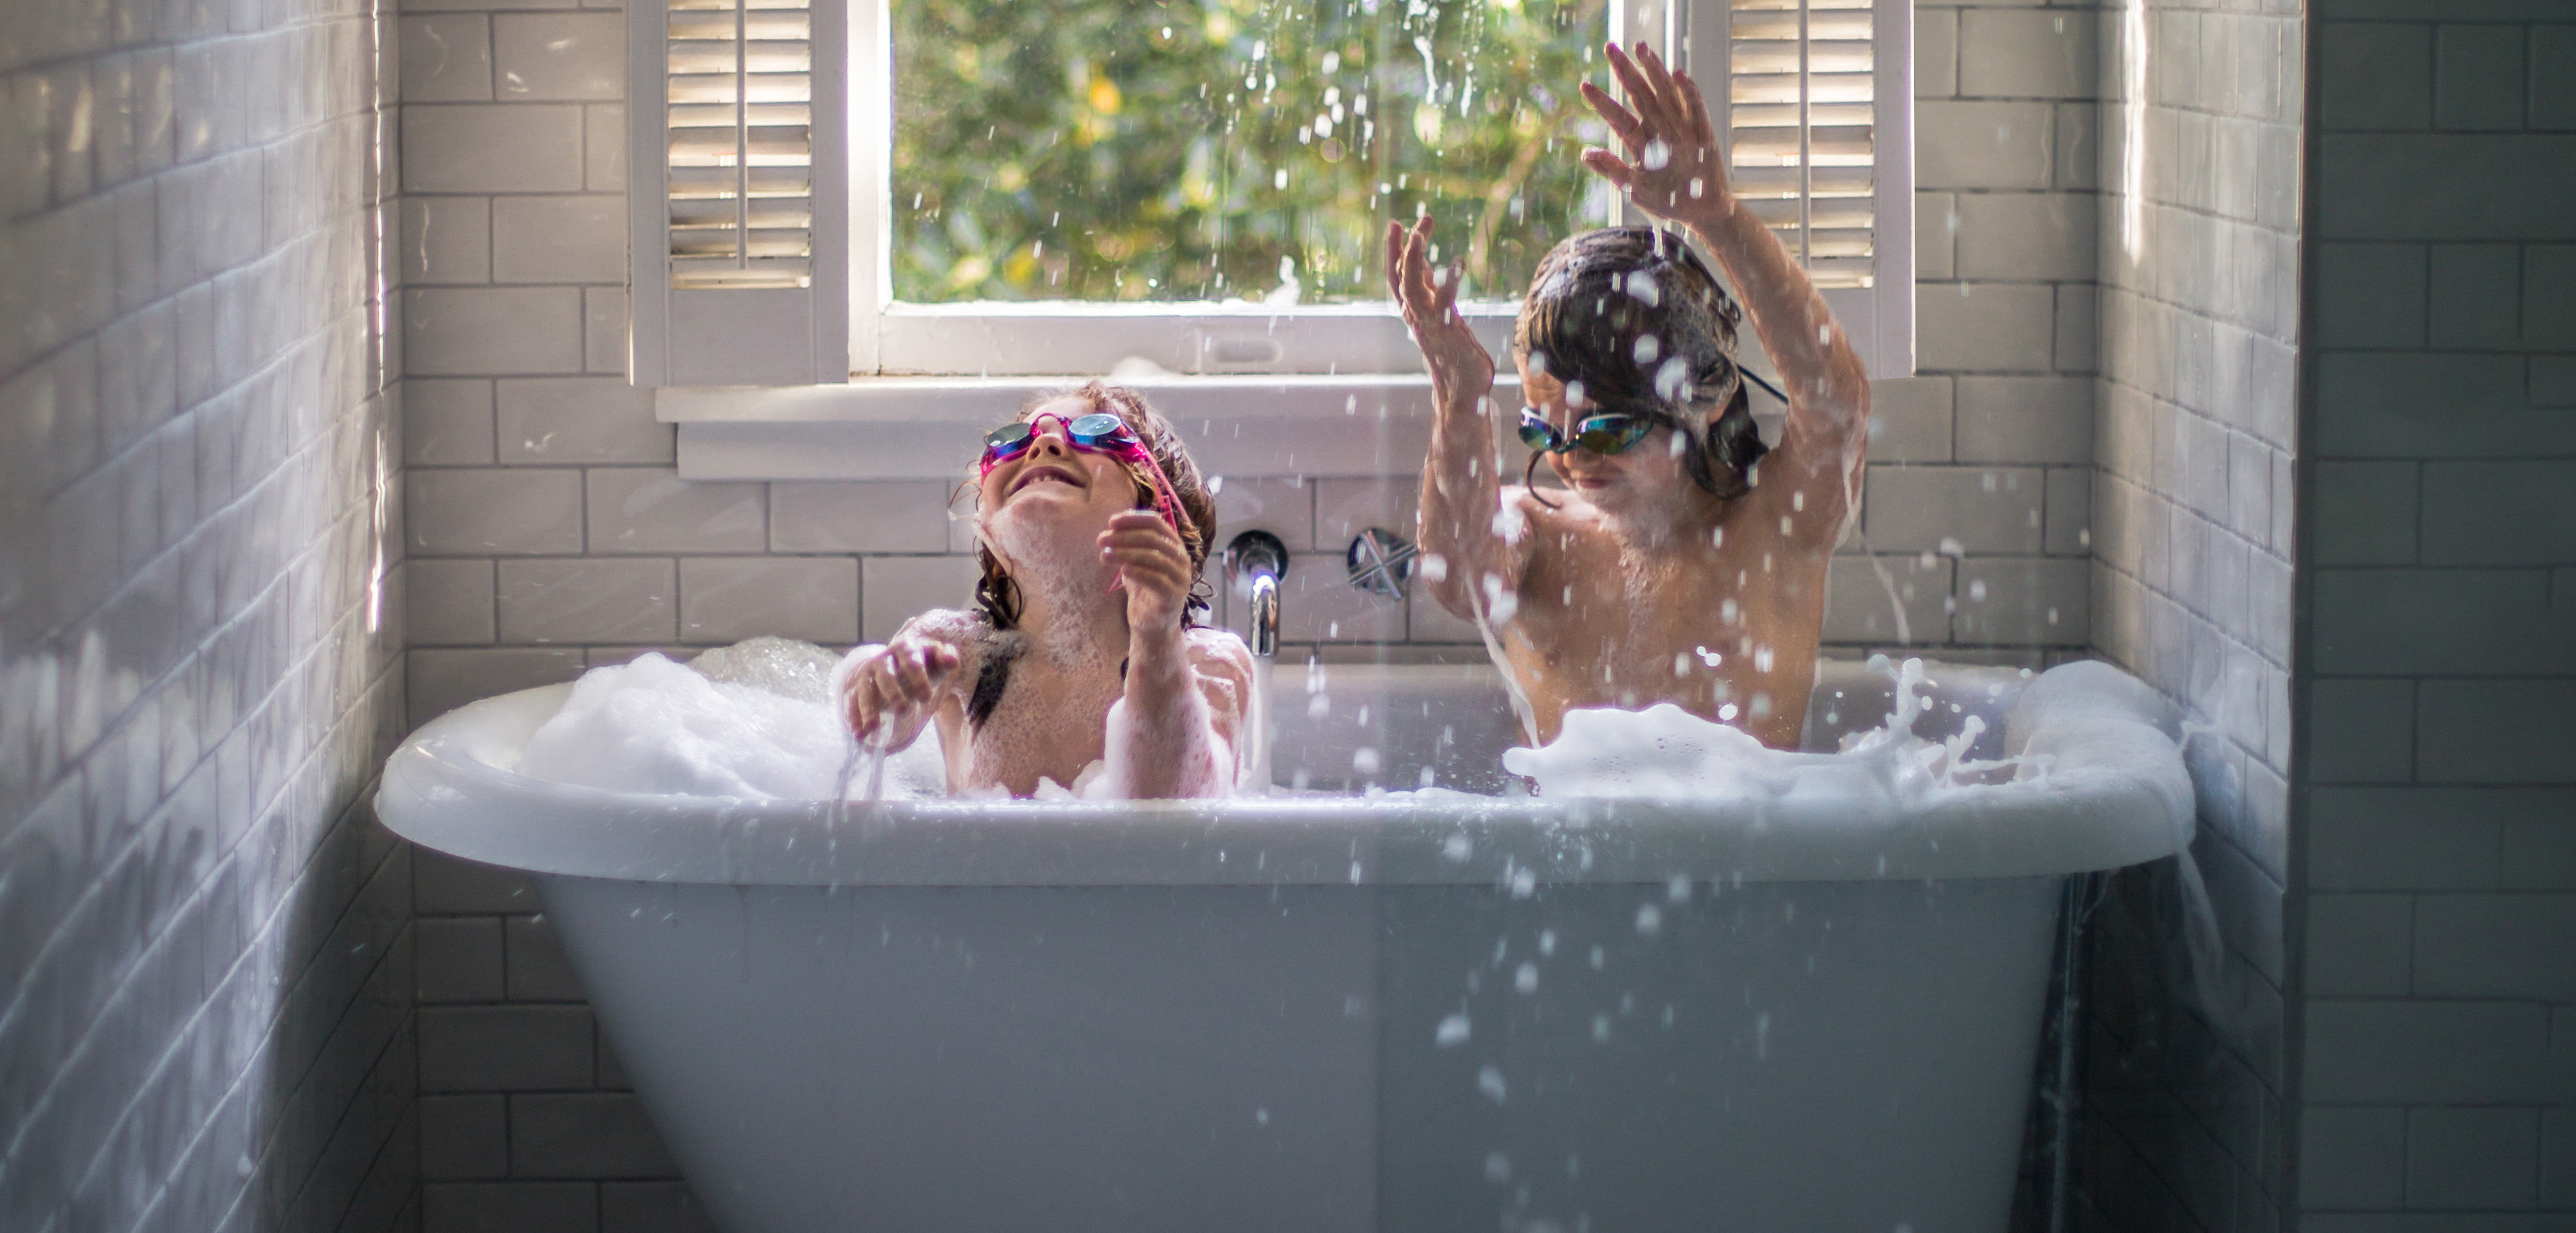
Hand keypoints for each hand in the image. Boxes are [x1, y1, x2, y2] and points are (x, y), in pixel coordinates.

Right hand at [841, 634, 960, 749]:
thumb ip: (946, 658)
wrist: (900, 660)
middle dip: (893, 693)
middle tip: (902, 711)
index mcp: (904, 648)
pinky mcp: (858, 687)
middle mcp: (883, 659)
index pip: (911, 663)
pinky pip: (853, 702)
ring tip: (873, 727)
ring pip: (865, 689)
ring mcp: (868, 674)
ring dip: (868, 708)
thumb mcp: (936, 658)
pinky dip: (854, 718)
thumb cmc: (924, 662)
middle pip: (886, 676)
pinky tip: (859, 733)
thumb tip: (952, 662)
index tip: (926, 698)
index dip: (918, 679)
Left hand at [1100, 510, 1190, 638]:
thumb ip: (1129, 544)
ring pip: (1153, 557)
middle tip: (1101, 540)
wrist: (1151, 624)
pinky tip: (1122, 570)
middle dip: (1123, 537)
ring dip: (1125, 553)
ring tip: (1104, 555)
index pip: (1156, 523)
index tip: (1111, 522)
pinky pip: (1157, 579)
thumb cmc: (1143, 589)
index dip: (1133, 519)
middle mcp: (1181, 558)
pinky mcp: (1175, 595)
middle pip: (1153, 538)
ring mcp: (1180, 577)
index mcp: (1173, 544)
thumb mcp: (1135, 561)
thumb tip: (1113, 526)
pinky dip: (1138, 572)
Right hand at [1384, 216, 1494, 402]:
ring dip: (1412, 258)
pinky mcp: (1446, 331)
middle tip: (1398, 223)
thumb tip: (1426, 268)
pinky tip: (1456, 262)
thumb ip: (1433, 293)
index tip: (1399, 224)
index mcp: (1415, 311)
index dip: (1396, 250)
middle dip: (1397, 249)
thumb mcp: (1442, 315)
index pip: (1399, 275)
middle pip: (1398, 277)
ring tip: (1418, 233)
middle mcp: (1416, 315)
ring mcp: (1429, 323)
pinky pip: (1443, 303)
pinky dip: (1448, 281)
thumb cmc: (1455, 352)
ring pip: (1411, 286)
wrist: (1461, 390)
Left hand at [1579, 42, 1732, 227]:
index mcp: (1640, 140)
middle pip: (1639, 94)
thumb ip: (1613, 170)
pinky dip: (1688, 92)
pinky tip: (1678, 74)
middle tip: (1609, 48)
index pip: (1617, 116)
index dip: (1602, 102)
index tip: (1584, 85)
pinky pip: (1694, 107)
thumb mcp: (1635, 188)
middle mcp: (1658, 127)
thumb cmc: (1667, 200)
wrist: (1701, 211)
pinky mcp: (1702, 131)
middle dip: (1625, 71)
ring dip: (1654, 69)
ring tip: (1641, 47)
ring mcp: (1680, 126)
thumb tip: (1585, 153)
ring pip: (1664, 92)